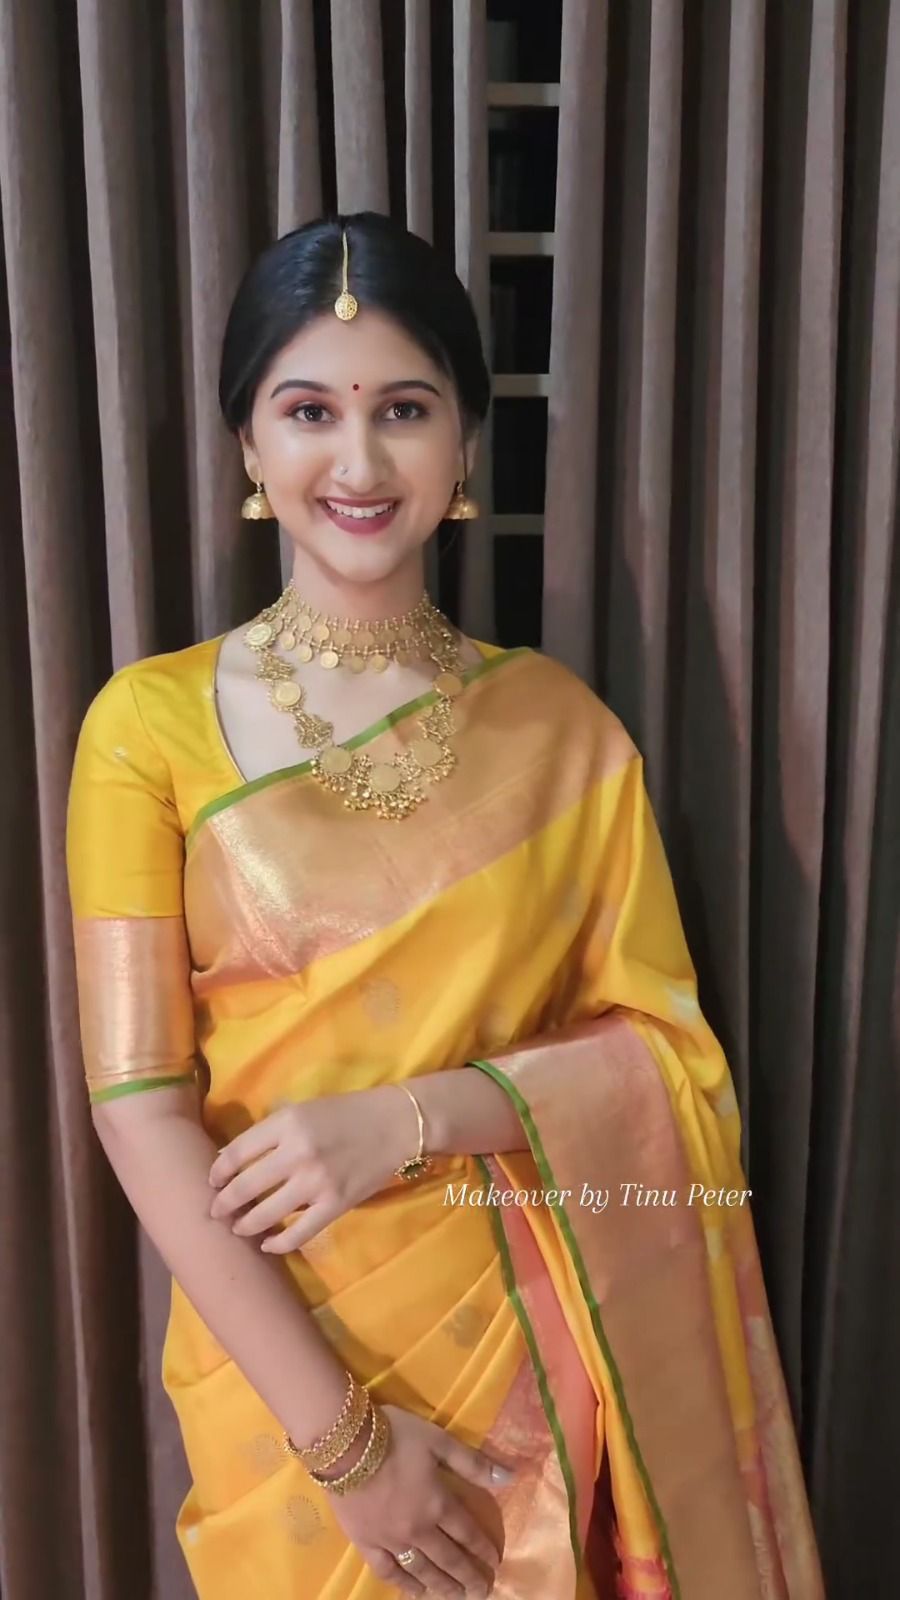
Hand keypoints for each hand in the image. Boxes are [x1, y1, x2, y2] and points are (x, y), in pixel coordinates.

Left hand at [207, 1088, 413, 1251]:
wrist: (397, 1125)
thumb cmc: (348, 1113)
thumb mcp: (304, 1109)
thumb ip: (272, 1132)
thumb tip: (234, 1158)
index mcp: (287, 1123)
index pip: (237, 1152)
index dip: (218, 1170)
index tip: (213, 1180)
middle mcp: (297, 1153)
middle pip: (245, 1186)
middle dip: (223, 1203)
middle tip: (215, 1211)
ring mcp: (316, 1182)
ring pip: (266, 1214)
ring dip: (245, 1225)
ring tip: (238, 1228)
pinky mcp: (335, 1205)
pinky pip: (298, 1233)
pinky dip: (278, 1243)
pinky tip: (268, 1244)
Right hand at [329, 1404, 510, 1596]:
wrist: (345, 1445)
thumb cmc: (395, 1436)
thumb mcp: (439, 1441)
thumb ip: (472, 1463)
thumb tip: (511, 1477)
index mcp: (439, 1503)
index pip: (467, 1532)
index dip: (482, 1548)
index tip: (495, 1562)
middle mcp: (419, 1529)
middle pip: (449, 1558)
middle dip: (468, 1577)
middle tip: (482, 1592)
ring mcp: (392, 1540)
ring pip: (422, 1570)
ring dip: (442, 1586)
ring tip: (457, 1598)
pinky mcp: (366, 1543)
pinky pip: (388, 1571)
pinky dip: (404, 1584)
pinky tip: (415, 1592)